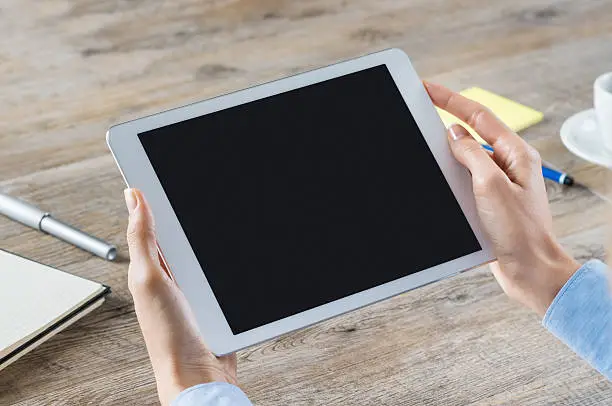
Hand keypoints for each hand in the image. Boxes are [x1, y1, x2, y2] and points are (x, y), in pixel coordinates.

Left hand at [124, 188, 237, 405]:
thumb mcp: (149, 279)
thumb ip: (143, 240)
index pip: (152, 222)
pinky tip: (241, 249)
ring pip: (207, 249)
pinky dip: (230, 260)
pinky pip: (223, 270)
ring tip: (228, 209)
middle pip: (184, 231)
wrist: (201, 374)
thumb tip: (133, 198)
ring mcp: (195, 286)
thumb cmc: (169, 336)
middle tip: (206, 183)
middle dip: (192, 210)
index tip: (164, 169)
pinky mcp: (215, 298)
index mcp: (150, 266)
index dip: (157, 197)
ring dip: (217, 236)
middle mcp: (171, 274)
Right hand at [425, 82, 579, 316]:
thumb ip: (472, 154)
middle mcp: (508, 164)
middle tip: (421, 108)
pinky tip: (439, 177)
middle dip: (446, 120)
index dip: (450, 99)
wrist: (528, 269)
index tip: (428, 89)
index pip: (478, 116)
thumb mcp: (491, 185)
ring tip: (426, 144)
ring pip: (466, 158)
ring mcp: (498, 183)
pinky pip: (465, 180)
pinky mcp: (489, 201)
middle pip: (471, 133)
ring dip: (447, 153)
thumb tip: (455, 135)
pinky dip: (450, 175)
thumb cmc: (519, 231)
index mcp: (515, 153)